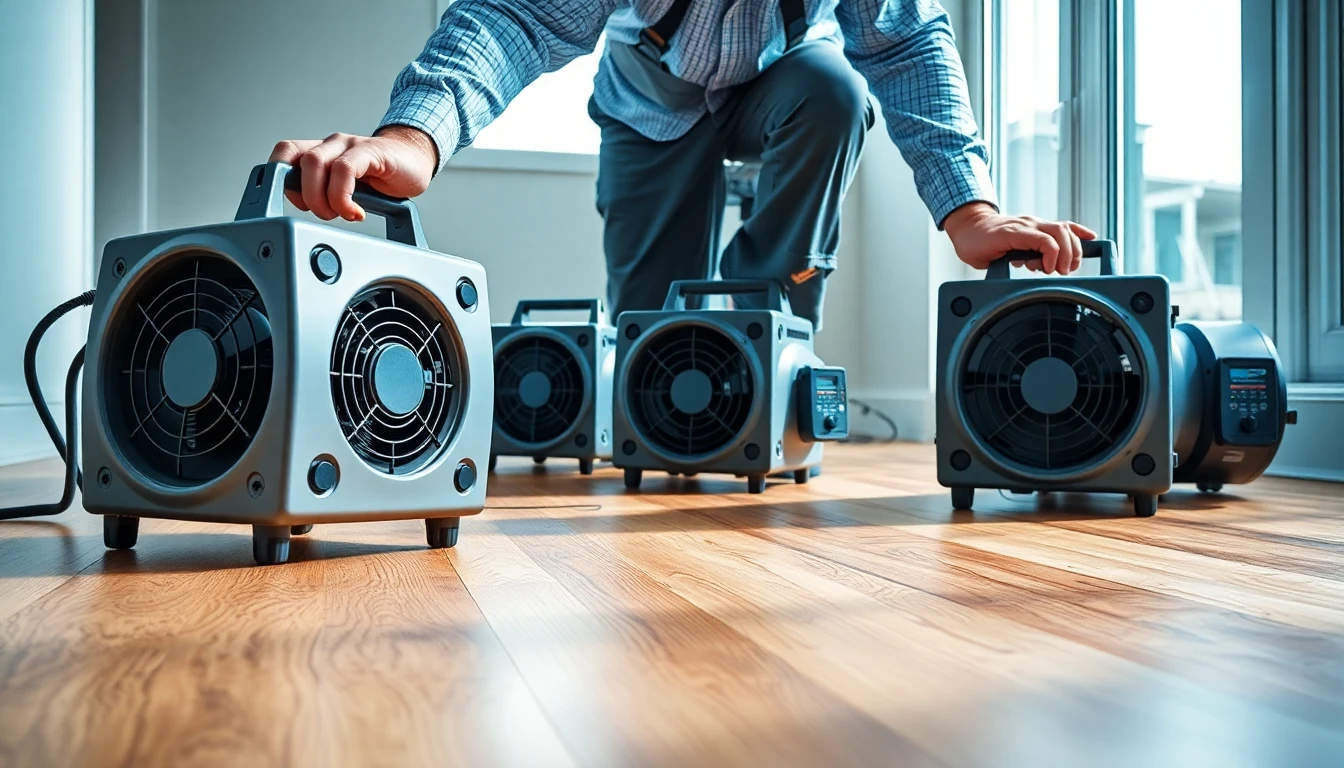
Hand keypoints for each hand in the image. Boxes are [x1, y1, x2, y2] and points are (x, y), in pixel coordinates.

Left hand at [267, 126, 438, 221]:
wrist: (415, 161)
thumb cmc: (381, 176)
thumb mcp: (346, 188)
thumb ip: (325, 195)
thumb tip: (305, 217)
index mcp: (320, 152)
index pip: (283, 156)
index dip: (281, 183)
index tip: (301, 207)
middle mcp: (330, 145)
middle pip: (295, 161)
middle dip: (303, 196)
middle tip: (324, 214)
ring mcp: (349, 145)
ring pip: (315, 163)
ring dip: (321, 198)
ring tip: (340, 213)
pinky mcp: (370, 151)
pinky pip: (345, 169)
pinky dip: (344, 197)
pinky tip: (357, 212)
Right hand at [943, 202, 1097, 274]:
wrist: (965, 231)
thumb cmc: (984, 244)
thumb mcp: (1012, 250)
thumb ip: (1027, 256)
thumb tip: (1041, 266)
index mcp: (1033, 228)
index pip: (1063, 226)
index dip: (1080, 234)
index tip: (1093, 242)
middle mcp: (1032, 224)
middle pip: (1066, 230)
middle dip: (1074, 252)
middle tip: (1067, 270)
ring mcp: (1024, 226)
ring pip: (1059, 232)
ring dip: (1065, 253)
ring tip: (1058, 270)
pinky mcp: (1014, 232)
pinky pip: (1042, 240)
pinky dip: (1050, 254)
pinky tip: (1043, 266)